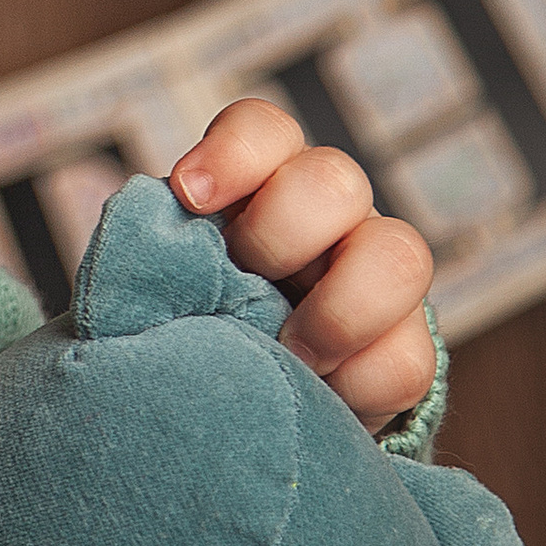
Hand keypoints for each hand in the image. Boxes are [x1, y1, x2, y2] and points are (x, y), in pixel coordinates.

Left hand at [168, 100, 435, 434]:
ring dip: (340, 310)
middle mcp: (328, 219)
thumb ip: (154, 269)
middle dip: (282, 231)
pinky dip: (359, 383)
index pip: (264, 130)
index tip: (189, 195)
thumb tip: (137, 256)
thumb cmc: (183, 335)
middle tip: (243, 282)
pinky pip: (408, 358)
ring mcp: (377, 279)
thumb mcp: (158, 296)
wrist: (230, 415)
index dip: (235, 151)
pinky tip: (321, 399)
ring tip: (291, 352)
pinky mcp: (404, 350)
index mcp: (260, 189)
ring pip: (400, 257)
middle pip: (334, 180)